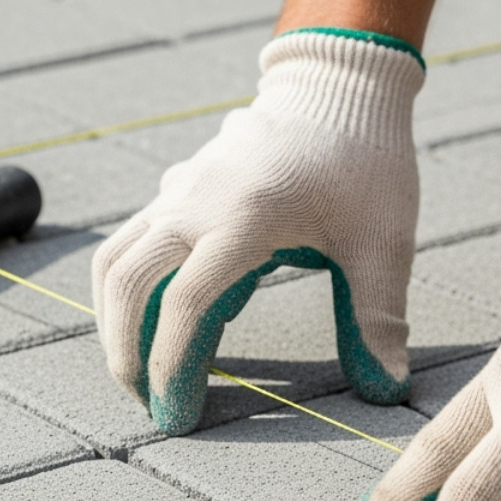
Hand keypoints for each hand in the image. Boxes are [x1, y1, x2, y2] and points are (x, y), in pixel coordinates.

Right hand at [91, 28, 425, 434]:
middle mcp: (194, 203)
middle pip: (126, 284)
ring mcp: (177, 194)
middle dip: (127, 353)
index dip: (171, 366)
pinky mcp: (174, 193)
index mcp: (244, 217)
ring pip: (113, 263)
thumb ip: (378, 316)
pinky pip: (127, 245)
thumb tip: (387, 386)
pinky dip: (129, 293)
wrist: (336, 86)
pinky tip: (161, 327)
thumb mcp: (382, 242)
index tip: (177, 415)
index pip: (184, 303)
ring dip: (114, 323)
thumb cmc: (364, 161)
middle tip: (148, 405)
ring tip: (139, 373)